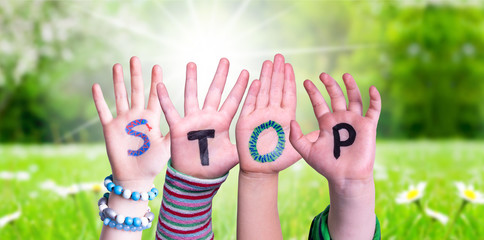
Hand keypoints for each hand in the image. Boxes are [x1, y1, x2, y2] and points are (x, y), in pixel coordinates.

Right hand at [92, 57, 169, 183]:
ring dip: (118, 81)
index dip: (155, 81)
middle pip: (136, 91)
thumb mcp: (167, 146)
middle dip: (136, 75)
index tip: (156, 66)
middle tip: (135, 58)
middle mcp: (136, 116)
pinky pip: (103, 111)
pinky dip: (99, 99)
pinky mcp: (109, 129)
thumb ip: (175, 133)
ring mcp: (122, 121)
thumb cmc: (153, 163)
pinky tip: (96, 86)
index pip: (154, 95)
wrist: (135, 177)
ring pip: (120, 96)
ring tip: (117, 65)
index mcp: (151, 118)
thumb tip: (190, 123)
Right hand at [156, 58, 248, 178]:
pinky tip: (159, 84)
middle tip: (225, 60)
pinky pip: (170, 111)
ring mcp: (192, 121)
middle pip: (215, 92)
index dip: (240, 88)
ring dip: (192, 80)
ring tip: (192, 63)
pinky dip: (164, 99)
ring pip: (192, 95)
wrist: (196, 178)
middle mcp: (208, 117)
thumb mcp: (234, 155)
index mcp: (222, 122)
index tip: (248, 73)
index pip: (233, 101)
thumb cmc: (215, 167)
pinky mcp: (178, 128)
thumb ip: (246, 145)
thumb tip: (264, 141)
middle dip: (220, 76)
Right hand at [236, 54, 315, 173]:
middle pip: (275, 88)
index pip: (287, 94)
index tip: (290, 66)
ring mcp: (258, 116)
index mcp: (284, 116)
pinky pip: (249, 104)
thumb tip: (325, 128)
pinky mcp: (245, 121)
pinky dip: (252, 93)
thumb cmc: (278, 160)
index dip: (288, 79)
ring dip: (265, 77)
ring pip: (262, 92)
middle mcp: (271, 113)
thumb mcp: (298, 148)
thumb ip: (309, 137)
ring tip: (268, 62)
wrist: (261, 171)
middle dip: (277, 72)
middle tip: (280, 56)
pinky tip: (255, 80)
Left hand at [290, 73, 380, 189]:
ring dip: (351, 86)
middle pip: (336, 97)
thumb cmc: (326, 166)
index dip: (313, 92)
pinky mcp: (368, 126)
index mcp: (326, 123)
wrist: (346, 177)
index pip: (319, 103)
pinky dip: (374, 99)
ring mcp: (355, 121)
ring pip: (354, 99)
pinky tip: (371, 89)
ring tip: (345, 75)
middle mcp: (340, 119)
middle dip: (330, 85)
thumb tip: (291, 120)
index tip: (306, 81)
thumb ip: (296, 137)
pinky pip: (374, 109)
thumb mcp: (306, 151)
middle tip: (322, 74)